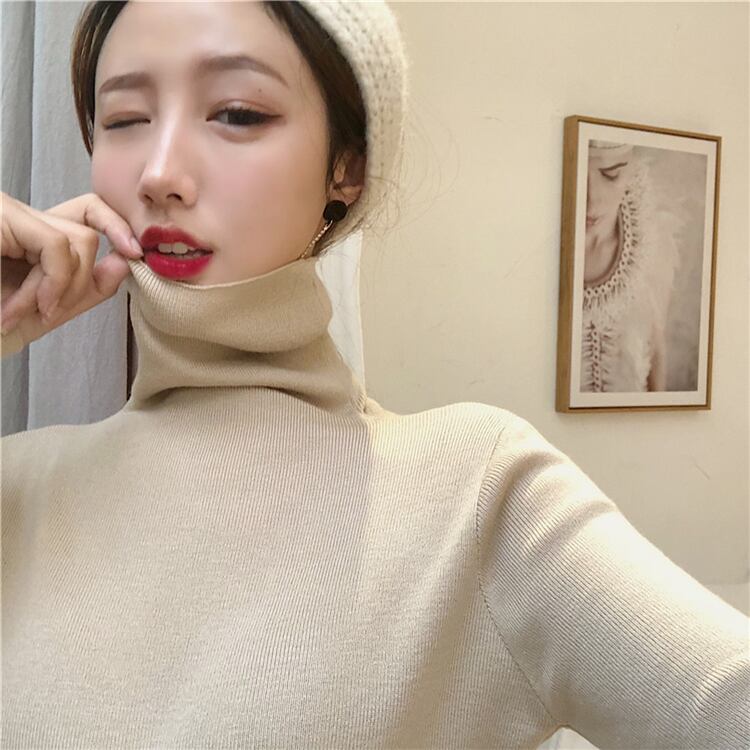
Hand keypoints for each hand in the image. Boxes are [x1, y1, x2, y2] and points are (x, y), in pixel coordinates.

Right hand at [1, 191, 142, 345]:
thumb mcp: (45, 309)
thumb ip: (84, 289)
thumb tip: (124, 262)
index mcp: (31, 236)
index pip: (88, 212)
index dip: (116, 226)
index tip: (135, 256)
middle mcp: (20, 217)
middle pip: (88, 232)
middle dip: (79, 283)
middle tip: (44, 312)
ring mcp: (8, 212)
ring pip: (77, 242)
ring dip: (57, 290)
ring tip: (16, 312)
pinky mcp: (3, 216)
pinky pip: (57, 247)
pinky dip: (52, 283)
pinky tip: (25, 306)